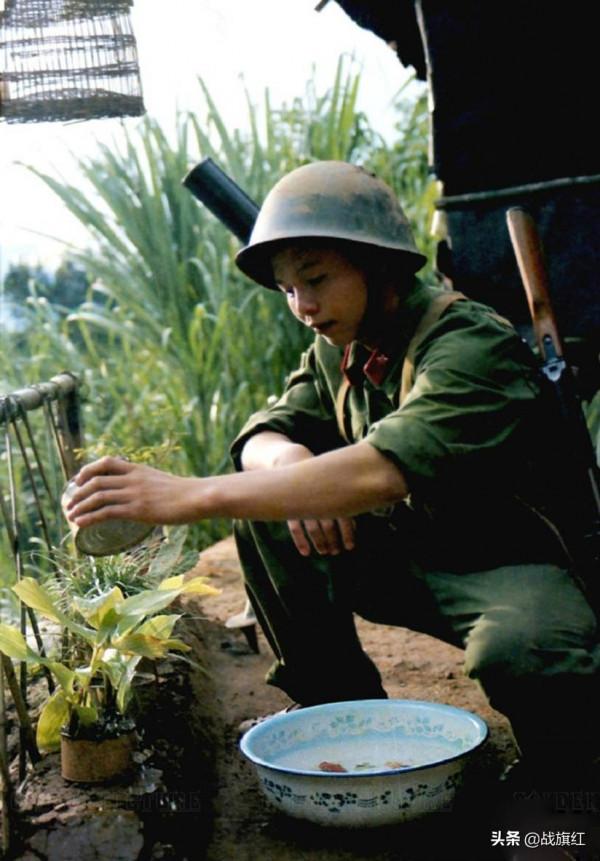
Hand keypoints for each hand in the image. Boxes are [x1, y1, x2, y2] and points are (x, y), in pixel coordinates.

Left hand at [66, 456, 192, 526]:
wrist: (197, 497)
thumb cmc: (184, 493)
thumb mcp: (161, 481)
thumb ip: (146, 484)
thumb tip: (139, 496)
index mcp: (138, 469)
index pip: (106, 462)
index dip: (87, 470)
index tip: (78, 481)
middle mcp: (132, 479)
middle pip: (95, 481)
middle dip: (77, 493)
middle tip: (69, 504)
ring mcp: (134, 494)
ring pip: (97, 496)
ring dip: (79, 507)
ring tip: (71, 516)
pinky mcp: (137, 510)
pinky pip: (106, 512)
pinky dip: (90, 518)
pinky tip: (81, 524)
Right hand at [268, 443, 356, 555]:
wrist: (293, 460)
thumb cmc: (320, 477)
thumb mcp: (333, 485)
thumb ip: (344, 503)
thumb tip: (355, 527)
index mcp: (333, 492)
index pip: (343, 517)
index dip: (347, 534)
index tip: (349, 547)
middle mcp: (318, 499)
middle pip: (328, 525)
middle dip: (333, 541)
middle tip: (336, 551)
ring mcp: (303, 503)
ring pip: (313, 528)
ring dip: (320, 542)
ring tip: (325, 551)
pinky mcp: (290, 507)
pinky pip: (295, 527)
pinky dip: (300, 541)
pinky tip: (306, 552)